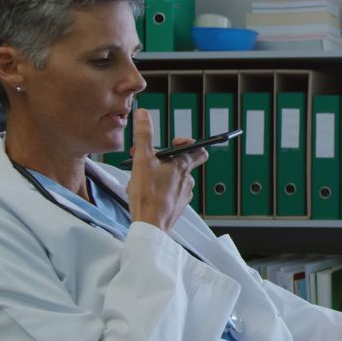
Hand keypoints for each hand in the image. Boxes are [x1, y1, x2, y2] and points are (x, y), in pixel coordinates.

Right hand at [126, 109, 207, 230]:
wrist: (150, 226)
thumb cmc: (148, 195)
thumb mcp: (142, 160)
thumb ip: (144, 135)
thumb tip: (144, 114)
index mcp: (183, 167)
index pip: (199, 150)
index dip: (189, 143)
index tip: (174, 143)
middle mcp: (188, 181)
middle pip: (181, 164)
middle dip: (163, 160)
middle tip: (148, 160)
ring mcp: (184, 195)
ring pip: (173, 179)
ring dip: (160, 175)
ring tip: (142, 178)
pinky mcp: (177, 207)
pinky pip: (170, 194)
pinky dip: (159, 190)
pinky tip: (145, 192)